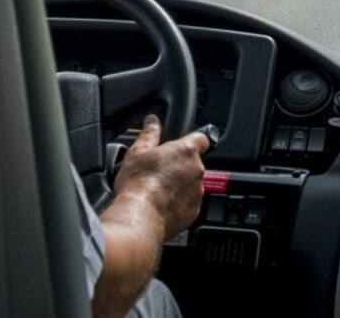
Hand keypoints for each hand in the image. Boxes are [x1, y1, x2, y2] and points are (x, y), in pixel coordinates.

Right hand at [113, 114, 208, 238]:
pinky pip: (189, 202)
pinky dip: (178, 203)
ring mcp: (197, 191)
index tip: (183, 145)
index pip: (201, 138)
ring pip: (191, 183)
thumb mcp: (138, 152)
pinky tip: (161, 204)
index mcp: (186, 151)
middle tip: (159, 171)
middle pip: (193, 163)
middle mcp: (197, 169)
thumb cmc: (138, 185)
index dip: (192, 140)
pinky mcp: (194, 210)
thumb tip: (152, 121)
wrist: (140, 217)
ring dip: (179, 184)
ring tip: (157, 190)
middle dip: (179, 166)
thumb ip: (149, 134)